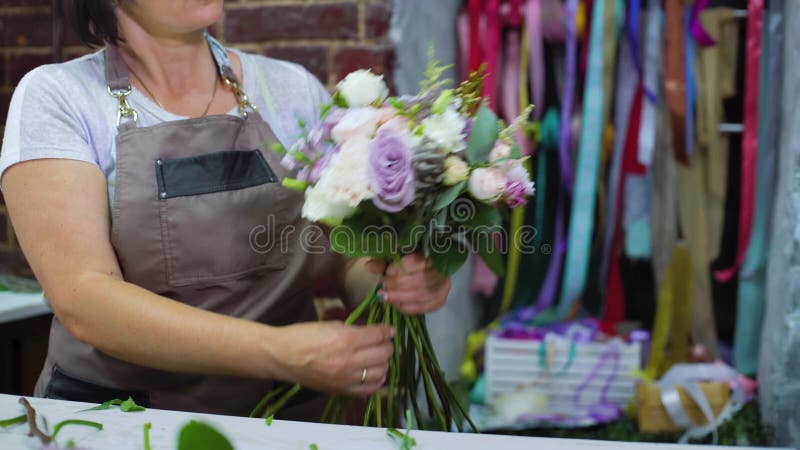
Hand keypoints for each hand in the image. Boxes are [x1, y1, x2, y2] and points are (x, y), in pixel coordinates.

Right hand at [273, 321, 393, 395]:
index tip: (388, 329)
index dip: (387, 330)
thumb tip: (374, 332)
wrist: (281, 356)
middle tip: (384, 341)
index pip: (378, 335)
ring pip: (381, 372)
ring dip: (384, 363)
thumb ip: (355, 329)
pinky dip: (377, 381)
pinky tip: (374, 372)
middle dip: (387, 345)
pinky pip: (369, 389)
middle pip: (383, 354)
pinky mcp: (340, 390)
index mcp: (345, 340)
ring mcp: (345, 378)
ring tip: (378, 357)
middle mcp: (348, 361)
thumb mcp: (330, 325)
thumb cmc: (302, 336)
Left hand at [366, 253, 451, 314]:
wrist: (419, 272)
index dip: (402, 267)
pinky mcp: (440, 300)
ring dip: (400, 298)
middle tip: (383, 287)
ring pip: (422, 295)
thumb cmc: (405, 263)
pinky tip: (396, 305)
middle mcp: (442, 269)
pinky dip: (408, 308)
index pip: (419, 260)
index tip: (388, 272)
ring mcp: (443, 286)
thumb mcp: (394, 259)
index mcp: (432, 253)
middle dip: (398, 285)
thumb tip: (369, 266)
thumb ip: (383, 262)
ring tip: (386, 297)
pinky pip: (423, 308)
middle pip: (420, 280)